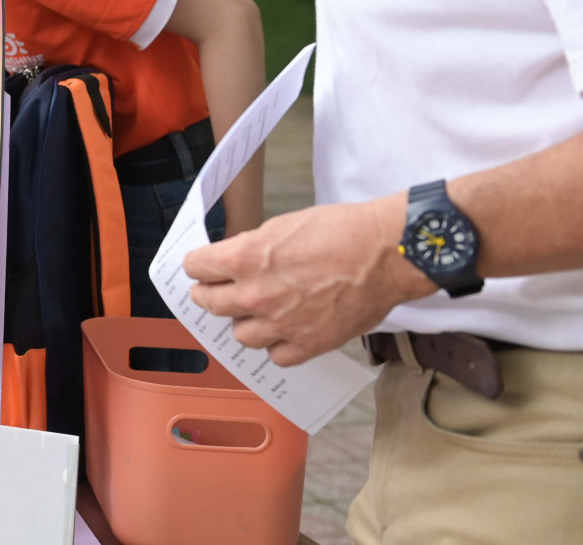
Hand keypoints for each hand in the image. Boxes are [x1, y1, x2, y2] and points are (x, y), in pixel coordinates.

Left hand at [183, 194, 434, 365]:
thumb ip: (251, 249)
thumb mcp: (281, 226)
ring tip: (258, 313)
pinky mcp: (308, 345)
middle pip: (208, 303)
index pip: (196, 268)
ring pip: (239, 334)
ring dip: (244, 323)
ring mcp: (280, 324)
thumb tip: (234, 262)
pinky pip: (275, 356)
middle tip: (217, 291)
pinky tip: (284, 332)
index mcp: (244, 259)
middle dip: (209, 294)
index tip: (203, 267)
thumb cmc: (340, 232)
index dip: (199, 266)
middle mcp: (255, 295)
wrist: (386, 253)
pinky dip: (277, 346)